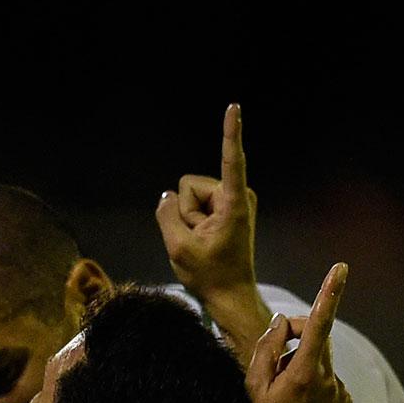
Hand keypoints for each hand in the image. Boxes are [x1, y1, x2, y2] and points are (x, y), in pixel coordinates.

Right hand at [155, 104, 260, 315]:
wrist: (229, 296)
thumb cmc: (209, 275)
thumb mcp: (178, 248)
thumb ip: (167, 215)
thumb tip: (165, 197)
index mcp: (233, 202)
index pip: (231, 160)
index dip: (229, 133)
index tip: (233, 106)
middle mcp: (237, 195)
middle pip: (190, 186)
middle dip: (185, 212)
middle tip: (198, 240)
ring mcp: (233, 201)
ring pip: (191, 197)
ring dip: (189, 221)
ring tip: (202, 242)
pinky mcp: (227, 208)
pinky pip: (196, 206)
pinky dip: (193, 223)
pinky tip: (203, 240)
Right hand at [246, 263, 350, 402]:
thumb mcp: (253, 390)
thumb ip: (266, 351)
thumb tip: (280, 324)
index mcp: (303, 374)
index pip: (318, 323)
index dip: (330, 293)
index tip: (341, 269)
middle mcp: (329, 380)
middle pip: (317, 339)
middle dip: (296, 340)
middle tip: (271, 366)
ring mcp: (340, 393)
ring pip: (321, 363)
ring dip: (302, 369)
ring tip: (282, 402)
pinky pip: (329, 382)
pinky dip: (313, 387)